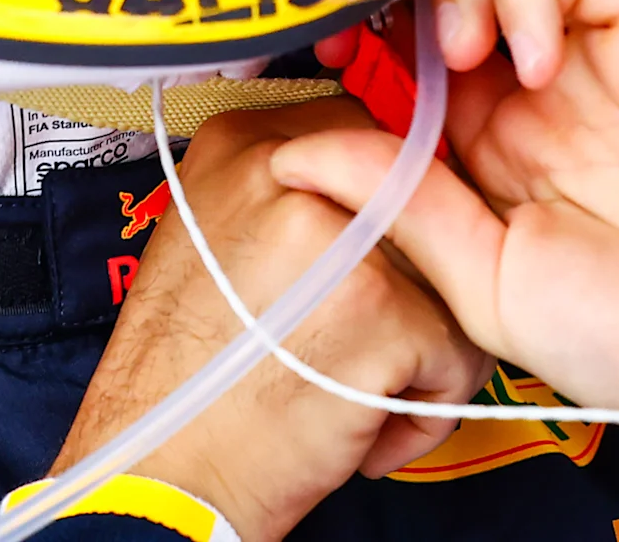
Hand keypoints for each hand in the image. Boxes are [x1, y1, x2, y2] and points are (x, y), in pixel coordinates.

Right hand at [50, 98, 488, 541]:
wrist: (158, 478)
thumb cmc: (185, 377)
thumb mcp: (204, 241)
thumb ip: (281, 193)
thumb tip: (372, 175)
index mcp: (243, 142)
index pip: (364, 142)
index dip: (373, 221)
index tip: (341, 277)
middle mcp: (293, 170)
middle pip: (417, 203)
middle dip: (405, 281)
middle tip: (342, 341)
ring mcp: (341, 235)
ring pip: (450, 275)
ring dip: (421, 344)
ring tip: (353, 387)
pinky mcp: (384, 308)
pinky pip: (459, 349)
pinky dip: (426, 405)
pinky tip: (361, 429)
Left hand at [272, 0, 618, 510]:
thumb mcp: (480, 280)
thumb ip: (401, 202)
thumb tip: (297, 151)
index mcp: (490, 152)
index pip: (411, 60)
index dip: (365, 44)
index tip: (323, 56)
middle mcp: (539, 95)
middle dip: (406, 0)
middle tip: (379, 41)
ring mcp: (595, 59)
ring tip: (465, 52)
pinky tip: (532, 55)